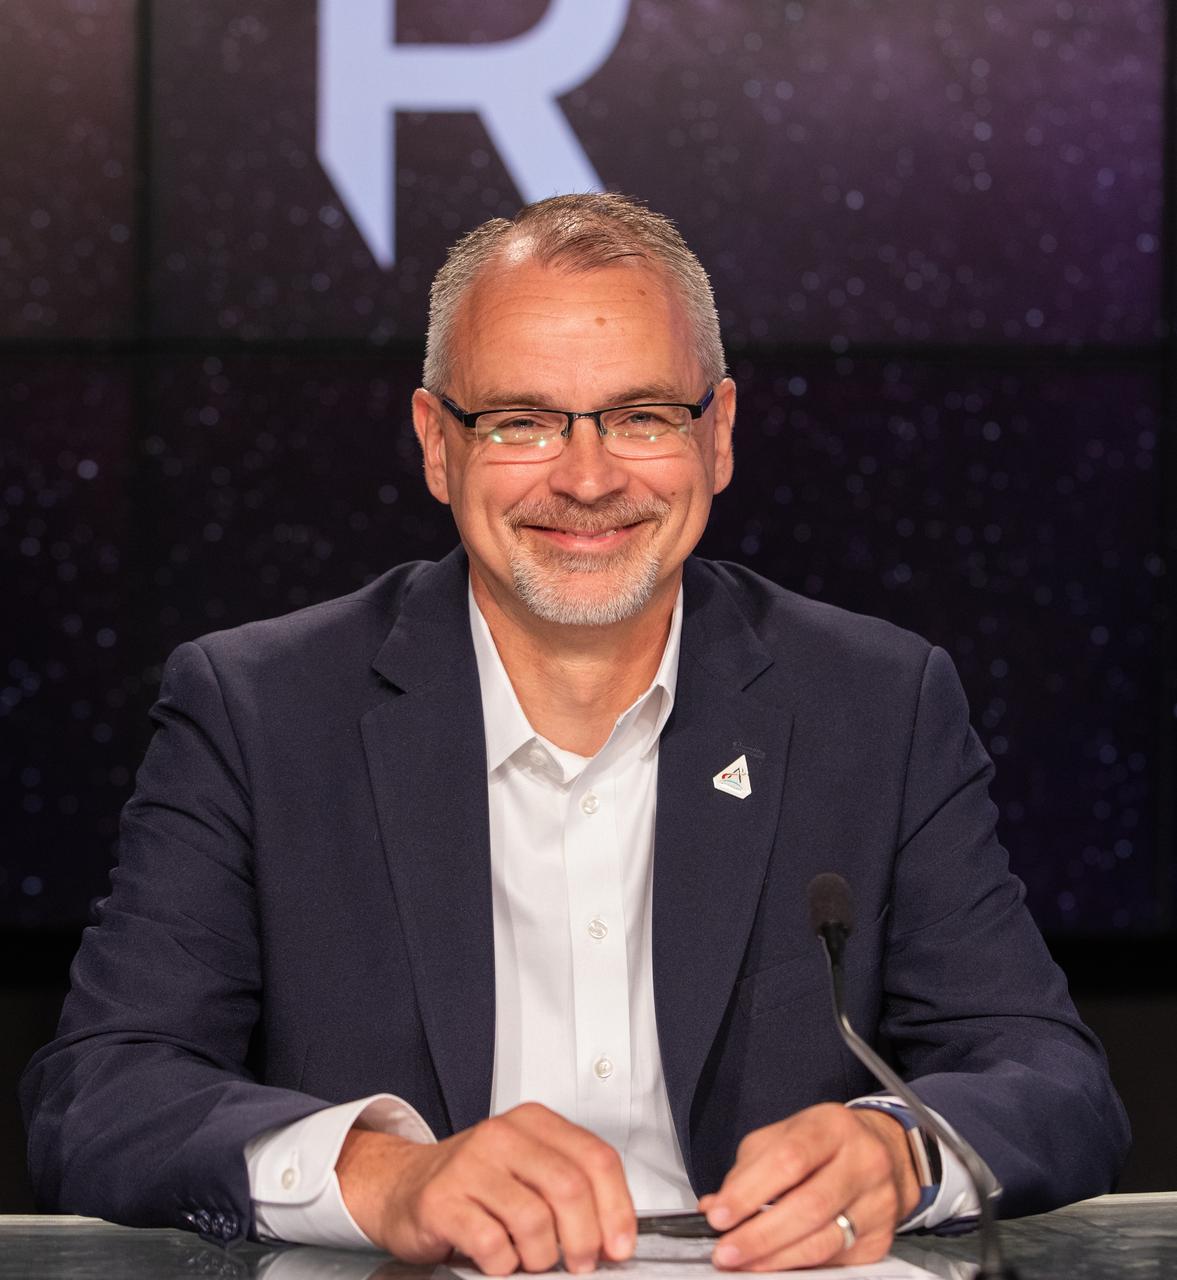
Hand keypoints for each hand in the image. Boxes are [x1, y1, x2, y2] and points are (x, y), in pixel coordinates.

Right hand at [335, 1101, 635, 1274]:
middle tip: (580, 1264)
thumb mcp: (527, 1168)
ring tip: (532, 1260)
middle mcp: (502, 1135)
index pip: (596, 1158)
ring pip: (534, 1220)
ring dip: (542, 1257)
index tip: (620, 1245)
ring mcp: (470, 1165)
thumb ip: (569, 1188)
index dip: (617, 1208)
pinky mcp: (442, 1200)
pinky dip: (503, 1264)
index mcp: (534, 1122)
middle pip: (570, 1188)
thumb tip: (613, 1234)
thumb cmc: (475, 1183)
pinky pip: (492, 1244)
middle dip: (584, 1239)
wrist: (403, 1185)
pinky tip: (498, 1259)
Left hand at [697, 1103, 919, 1270]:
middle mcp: (863, 1161)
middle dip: (759, 1234)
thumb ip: (749, 1168)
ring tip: (742, 1262)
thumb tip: (715, 1205)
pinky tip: (775, 1266)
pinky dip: (799, 1267)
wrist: (884, 1153)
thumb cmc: (825, 1144)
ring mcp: (878, 1202)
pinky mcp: (880, 1239)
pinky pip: (835, 1261)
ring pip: (823, 1241)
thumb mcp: (785, 1136)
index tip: (719, 1215)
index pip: (789, 1159)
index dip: (750, 1191)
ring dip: (775, 1258)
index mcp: (833, 1126)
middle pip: (808, 1205)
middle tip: (725, 1251)